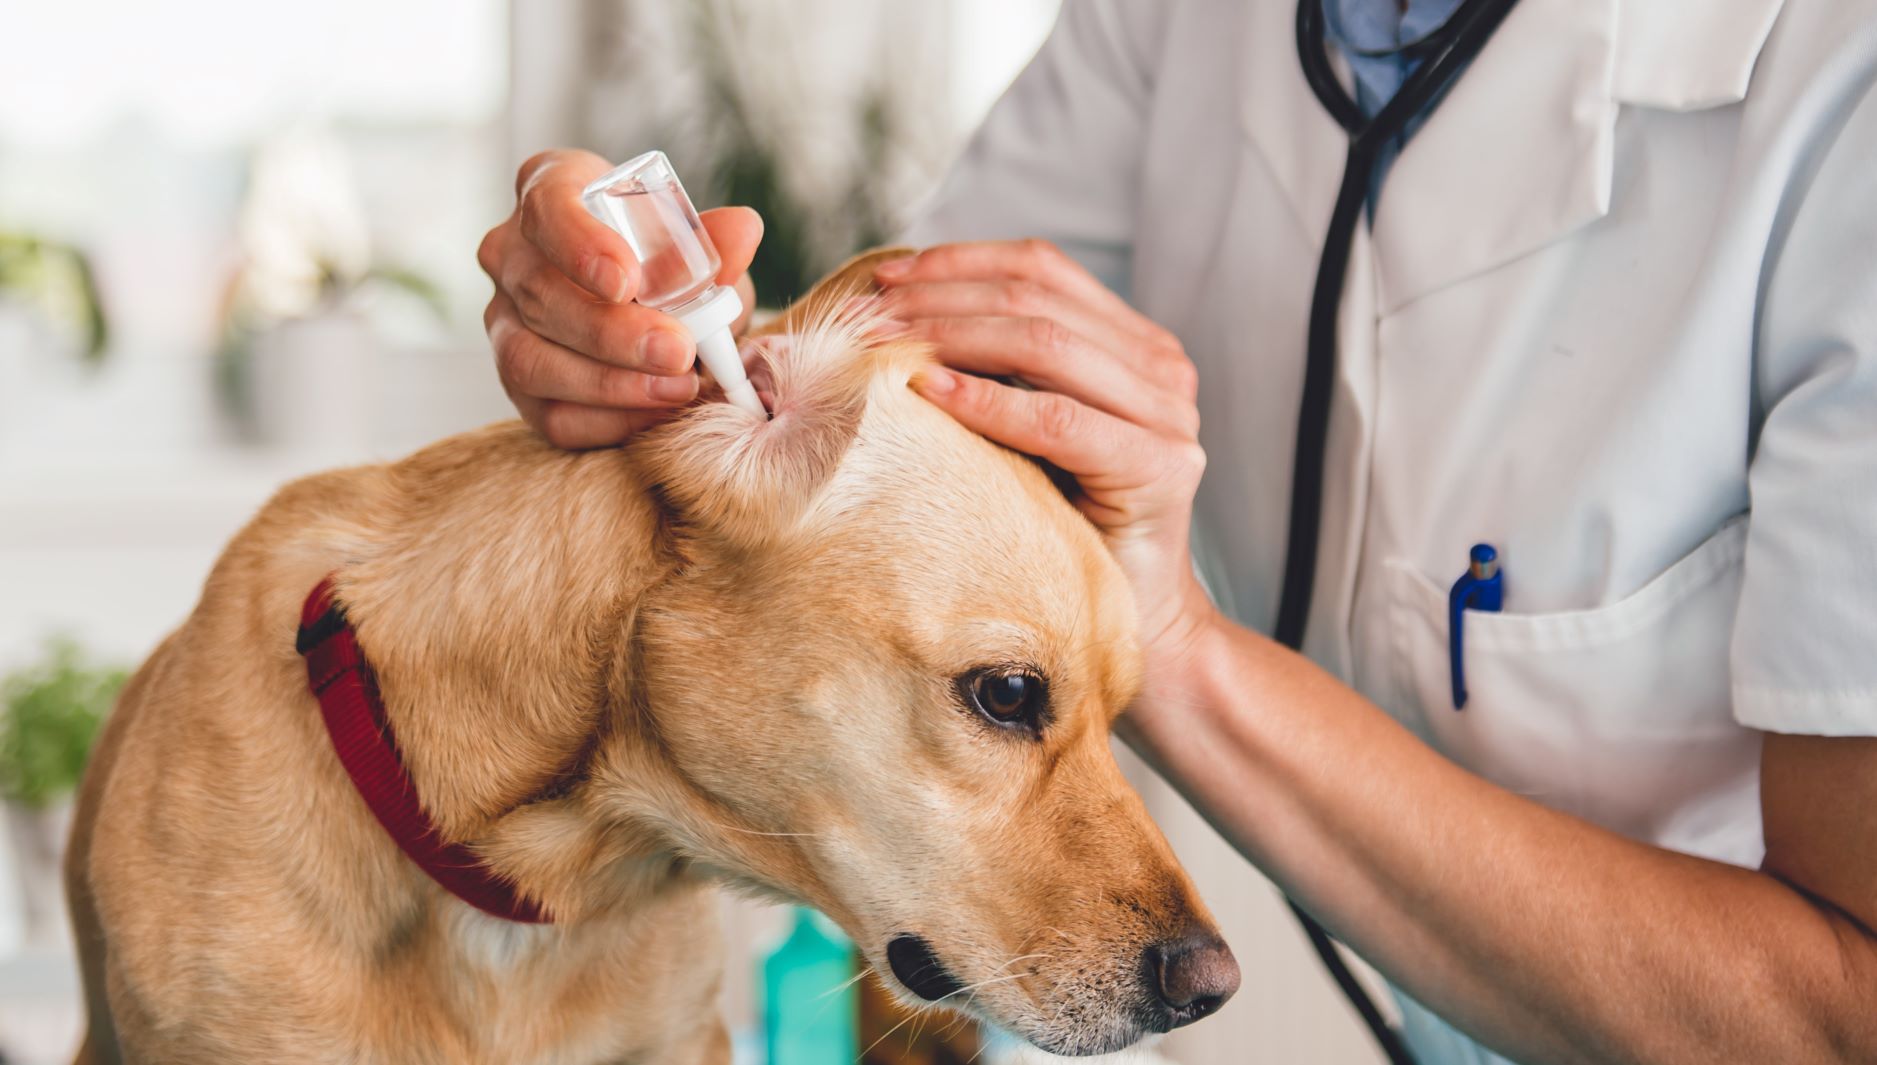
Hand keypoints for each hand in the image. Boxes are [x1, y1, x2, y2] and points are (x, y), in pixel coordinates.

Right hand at [478, 149, 763, 448]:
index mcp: (548, 192)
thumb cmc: (667, 262)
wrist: (657, 312)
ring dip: (610, 383)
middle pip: (540, 293)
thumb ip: (713, 244)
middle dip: (613, 332)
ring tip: (678, 387)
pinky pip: (547, 412)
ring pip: (531, 359)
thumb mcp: (695, 247)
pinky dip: (606, 421)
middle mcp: (511, 254)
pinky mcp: (518, 383)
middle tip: (679, 349)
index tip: (627, 281)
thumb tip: (743, 231)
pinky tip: (653, 415)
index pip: (546, 208)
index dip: (580, 245)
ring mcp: (503, 321)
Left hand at [879, 239, 1216, 655]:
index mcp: (1136, 343)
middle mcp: (1163, 366)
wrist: (1138, 622)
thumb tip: (897, 312)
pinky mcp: (1163, 466)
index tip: (886, 273)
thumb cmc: (1067, 527)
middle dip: (943, 296)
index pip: (1042, 267)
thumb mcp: (1029, 430)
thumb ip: (1000, 370)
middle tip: (873, 311)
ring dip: (954, 336)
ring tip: (890, 344)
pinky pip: (1058, 420)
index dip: (960, 261)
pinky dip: (989, 400)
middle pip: (1037, 297)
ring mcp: (1170, 414)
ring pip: (1046, 344)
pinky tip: (932, 391)